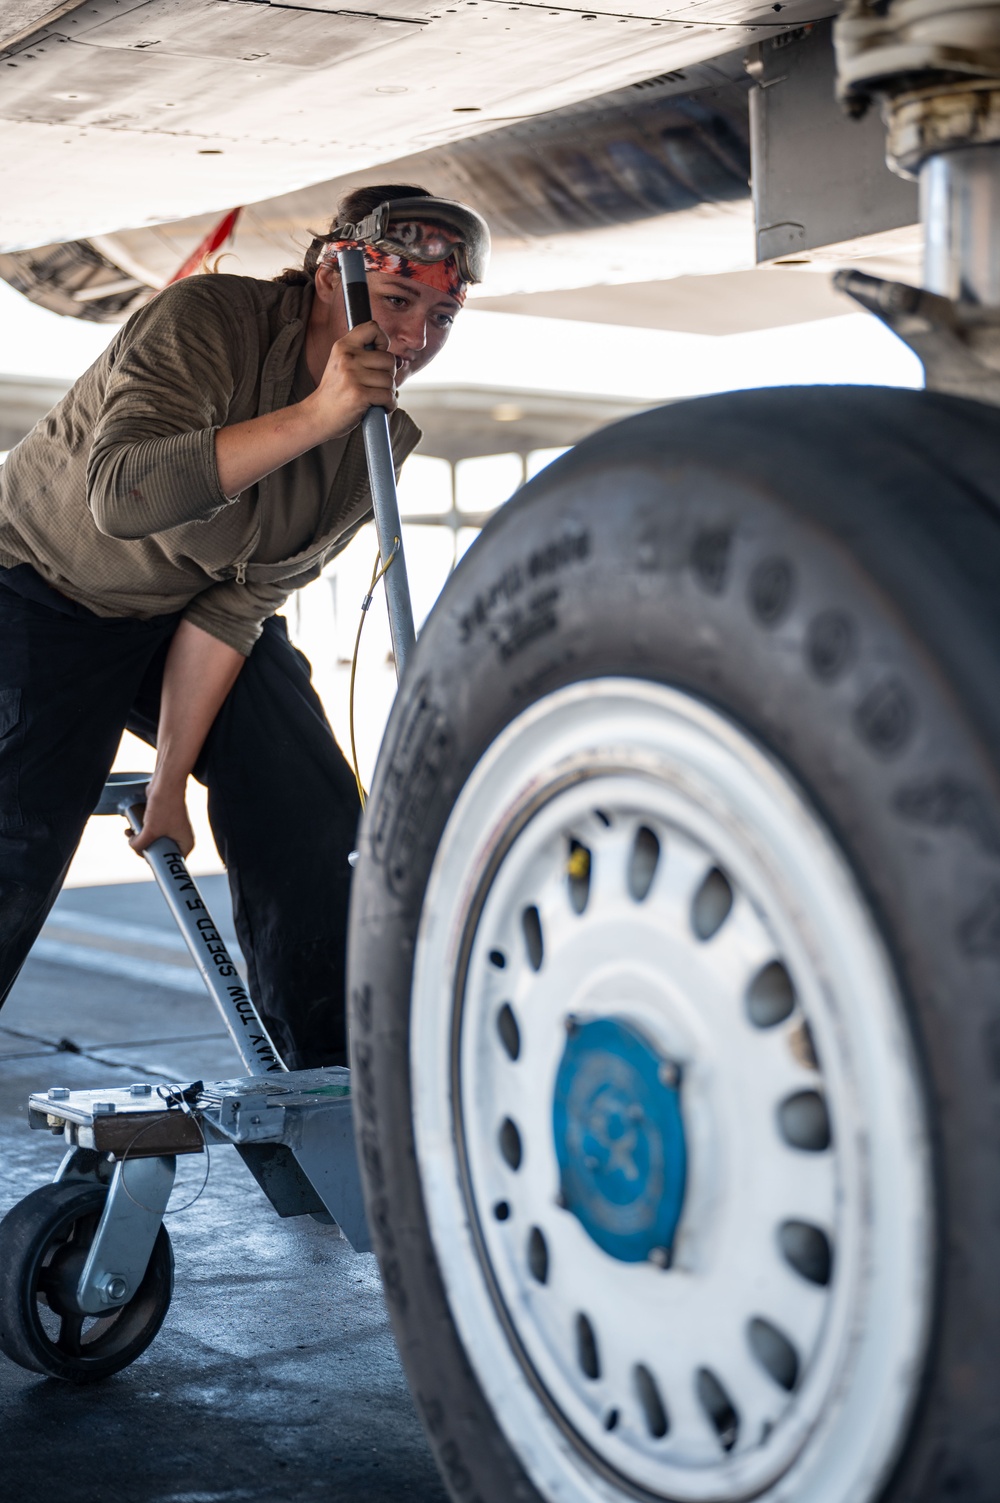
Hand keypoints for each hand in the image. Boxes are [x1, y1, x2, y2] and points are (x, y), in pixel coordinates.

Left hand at [128, 776, 194, 857]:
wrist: (166, 783)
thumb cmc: (165, 807)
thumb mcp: (150, 831)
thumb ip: (139, 845)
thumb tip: (132, 847)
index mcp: (186, 845)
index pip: (171, 863)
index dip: (155, 861)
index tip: (143, 856)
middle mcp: (181, 838)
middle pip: (160, 853)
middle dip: (144, 848)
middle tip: (135, 844)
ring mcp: (174, 830)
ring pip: (154, 842)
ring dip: (140, 839)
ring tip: (130, 833)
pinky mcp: (165, 821)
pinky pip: (153, 832)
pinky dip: (142, 831)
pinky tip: (132, 827)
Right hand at [306, 320, 397, 440]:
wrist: (317, 416)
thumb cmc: (336, 392)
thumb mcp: (344, 366)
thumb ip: (368, 358)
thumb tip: (400, 361)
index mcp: (343, 346)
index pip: (373, 328)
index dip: (383, 341)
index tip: (378, 354)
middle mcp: (347, 358)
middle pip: (389, 359)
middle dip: (388, 375)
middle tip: (375, 385)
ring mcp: (352, 376)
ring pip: (390, 381)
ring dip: (388, 393)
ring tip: (374, 397)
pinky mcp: (359, 395)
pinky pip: (388, 397)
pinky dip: (389, 405)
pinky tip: (379, 407)